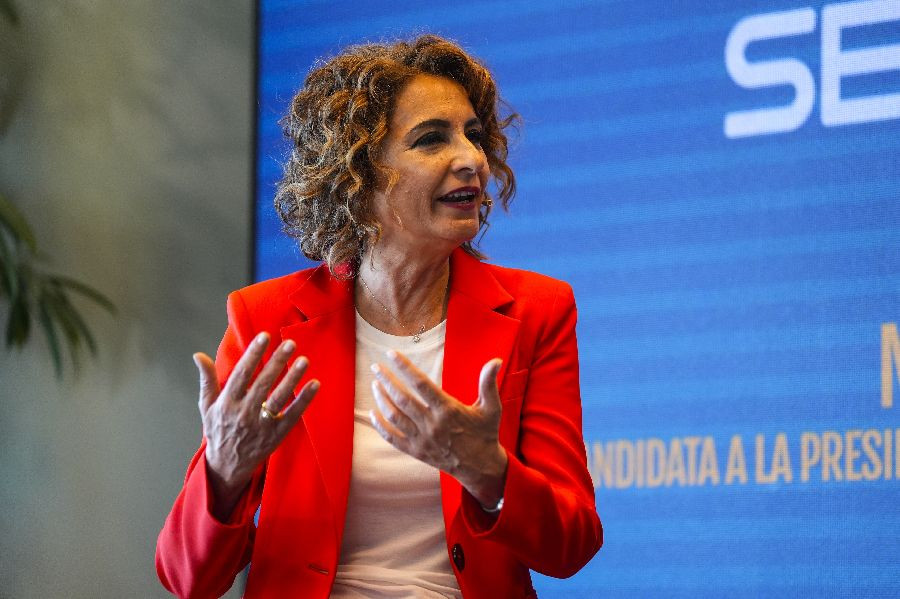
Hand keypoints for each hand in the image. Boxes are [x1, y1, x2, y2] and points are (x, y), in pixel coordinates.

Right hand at [194, 332, 318, 518]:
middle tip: (291, 344)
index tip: (264, 336)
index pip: (240, 374)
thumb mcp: (207, 406)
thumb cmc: (217, 430)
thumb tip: (198, 355)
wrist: (226, 466)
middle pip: (262, 384)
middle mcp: (243, 414)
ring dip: (292, 379)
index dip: (252, 355)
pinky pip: (292, 416)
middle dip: (276, 362)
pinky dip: (304, 401)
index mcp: (226, 404)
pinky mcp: (276, 436)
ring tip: (304, 360)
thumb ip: (207, 380)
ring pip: (278, 399)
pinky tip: (314, 385)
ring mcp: (260, 426)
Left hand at [369, 352, 507, 508]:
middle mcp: (433, 425)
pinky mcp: (416, 452)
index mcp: (449, 410)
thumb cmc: (485, 433)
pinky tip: (373, 413)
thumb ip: (488, 383)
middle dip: (387, 380)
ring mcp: (422, 440)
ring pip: (395, 416)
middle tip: (376, 367)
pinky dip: (380, 425)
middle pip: (402, 398)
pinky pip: (392, 438)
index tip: (391, 354)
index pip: (421, 383)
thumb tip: (496, 360)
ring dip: (381, 399)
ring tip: (375, 384)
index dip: (404, 367)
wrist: (480, 467)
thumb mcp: (491, 408)